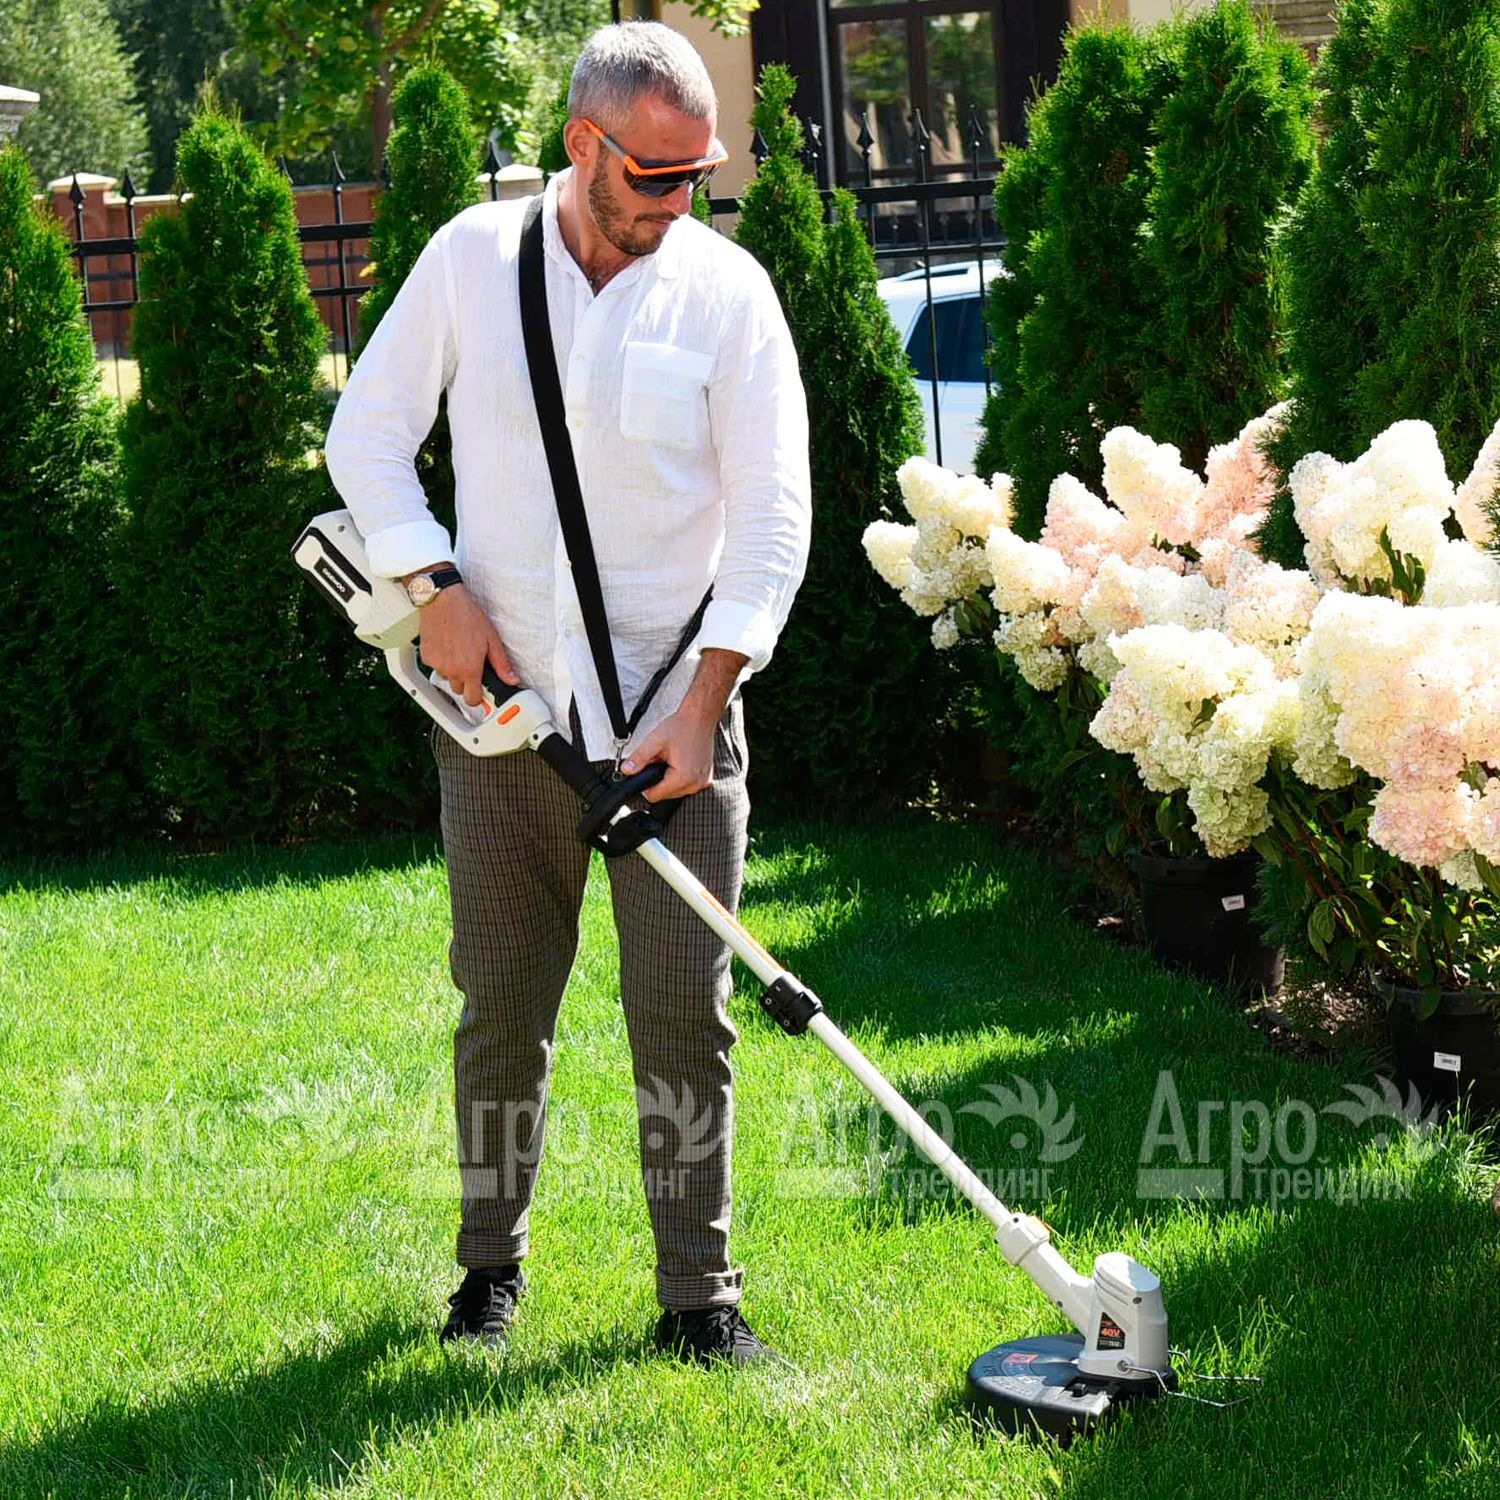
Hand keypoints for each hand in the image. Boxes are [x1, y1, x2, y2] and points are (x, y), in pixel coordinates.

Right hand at [417, 584, 519, 706]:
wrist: (444, 601)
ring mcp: (437, 664)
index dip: (478, 697)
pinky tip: (448, 645)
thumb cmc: (467, 616)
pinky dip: (442, 661)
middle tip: (472, 665)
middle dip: (466, 682)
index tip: (481, 690)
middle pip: (459, 690)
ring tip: (460, 651)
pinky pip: (436, 666)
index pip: (472, 700)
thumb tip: (512, 679)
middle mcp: (452, 670)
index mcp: (469, 669)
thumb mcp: (492, 639)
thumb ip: (502, 664)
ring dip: (453, 671)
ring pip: (447, 678)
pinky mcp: (426, 657)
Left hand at [620, 707, 715, 800]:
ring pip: (676, 791)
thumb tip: (626, 770)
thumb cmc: (683, 726)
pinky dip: (680, 776)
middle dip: (659, 779)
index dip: (646, 784)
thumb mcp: (655, 741)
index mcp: (683, 777)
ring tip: (672, 759)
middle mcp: (695, 783)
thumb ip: (639, 758)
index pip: (654, 795)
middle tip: (661, 760)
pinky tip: (681, 761)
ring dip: (670, 778)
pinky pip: (687, 785)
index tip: (647, 770)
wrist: (700, 718)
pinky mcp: (706, 778)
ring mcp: (702, 782)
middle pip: (665, 794)